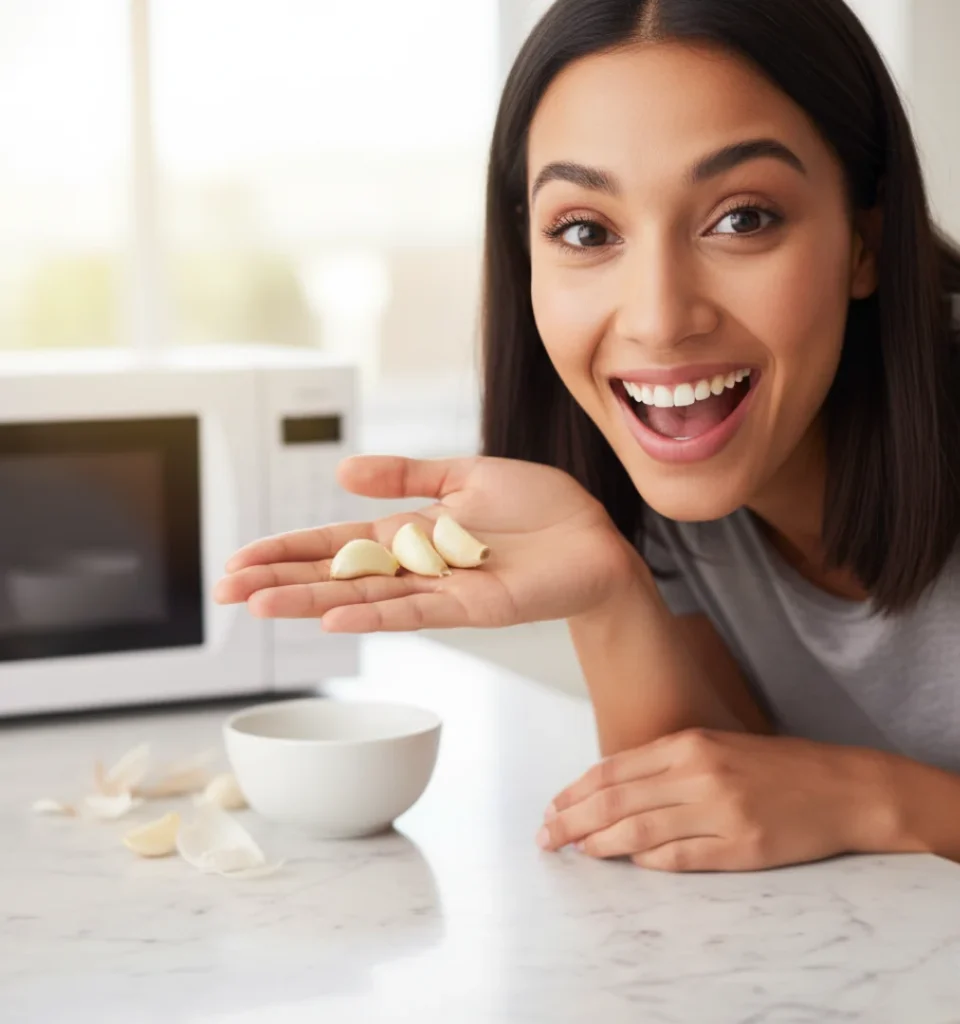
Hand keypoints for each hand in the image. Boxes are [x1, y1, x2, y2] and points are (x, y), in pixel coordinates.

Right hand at [214, 455, 637, 631]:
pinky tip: (335, 619)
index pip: (335, 543)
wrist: (593, 536)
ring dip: (311, 602)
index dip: (288, 549)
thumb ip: (406, 474)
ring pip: (364, 598)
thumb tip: (343, 469)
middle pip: (336, 574)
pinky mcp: (472, 605)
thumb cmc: (539, 507)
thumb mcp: (464, 473)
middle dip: (281, 580)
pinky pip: (415, 611)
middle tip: (226, 590)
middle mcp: (416, 564)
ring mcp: (440, 588)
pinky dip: (374, 616)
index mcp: (411, 531)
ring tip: (260, 605)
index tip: (240, 558)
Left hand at [538, 729, 897, 871]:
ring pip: (641, 830)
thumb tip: (614, 787)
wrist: (844, 787)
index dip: (577, 790)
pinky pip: (681, 858)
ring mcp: (721, 811)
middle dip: (573, 819)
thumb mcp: (719, 746)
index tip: (553, 806)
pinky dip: (648, 862)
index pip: (615, 769)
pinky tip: (629, 864)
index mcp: (690, 743)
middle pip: (617, 799)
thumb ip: (669, 763)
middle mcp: (700, 773)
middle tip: (546, 836)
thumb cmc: (778, 766)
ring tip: (576, 852)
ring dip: (601, 844)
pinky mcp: (741, 847)